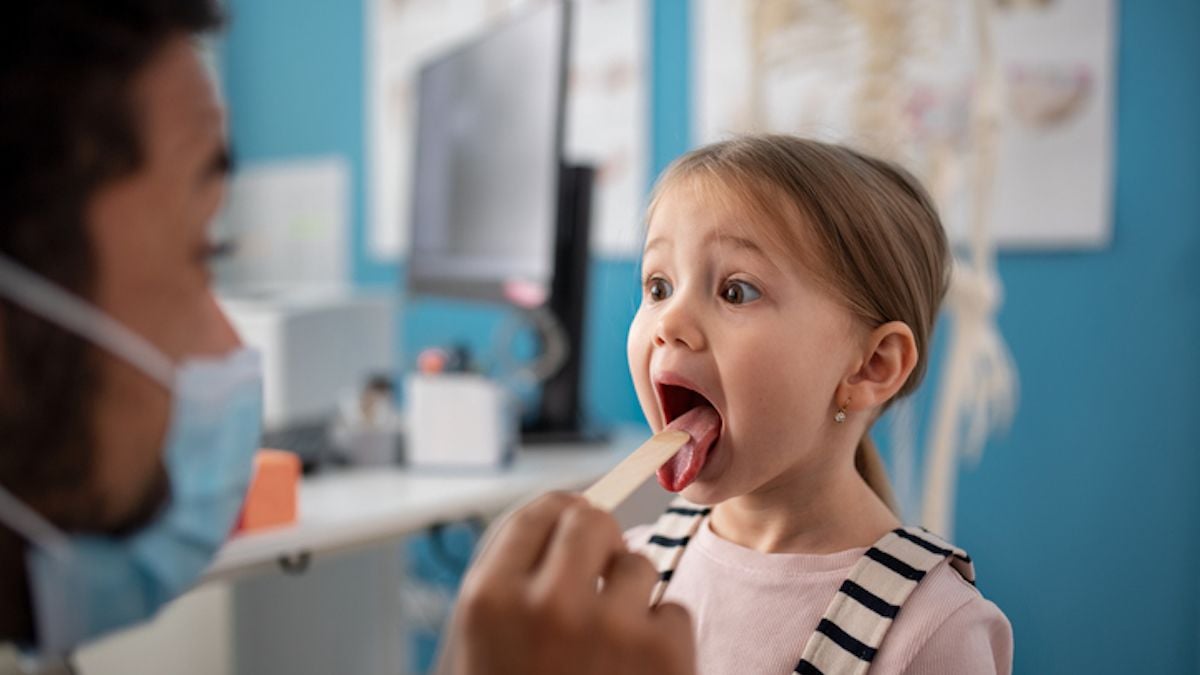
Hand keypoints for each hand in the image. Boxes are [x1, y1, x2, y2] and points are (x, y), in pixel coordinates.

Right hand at [438, 492, 695, 674]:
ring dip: (630, 596)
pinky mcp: (663, 654)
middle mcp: (547, 605)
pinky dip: (662, 638)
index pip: (539, 511)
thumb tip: (561, 514)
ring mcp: (610, 628)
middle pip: (592, 521)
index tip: (573, 526)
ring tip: (610, 647)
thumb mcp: (478, 647)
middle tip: (599, 572)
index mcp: (489, 600)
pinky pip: (674, 610)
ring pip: (639, 564)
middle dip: (598, 543)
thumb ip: (509, 580)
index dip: (561, 517)